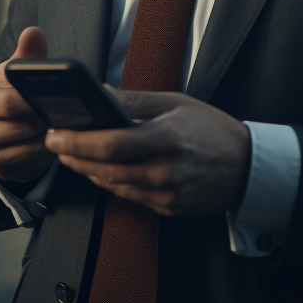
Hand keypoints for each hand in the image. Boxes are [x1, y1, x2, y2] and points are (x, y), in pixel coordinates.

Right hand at [0, 27, 54, 183]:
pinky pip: (30, 163)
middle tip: (68, 112)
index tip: (55, 97)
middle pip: (20, 127)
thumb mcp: (14, 74)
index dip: (33, 102)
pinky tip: (58, 140)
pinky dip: (46, 152)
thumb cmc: (9, 93)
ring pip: (28, 147)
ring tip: (65, 124)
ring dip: (48, 137)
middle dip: (44, 119)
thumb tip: (34, 32)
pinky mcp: (1, 169)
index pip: (8, 104)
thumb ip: (26, 54)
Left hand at [45, 89, 250, 216]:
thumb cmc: (212, 129)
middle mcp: (164, 172)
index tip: (55, 133)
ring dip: (86, 170)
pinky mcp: (167, 209)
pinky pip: (128, 196)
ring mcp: (166, 195)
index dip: (76, 141)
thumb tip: (98, 94)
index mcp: (166, 139)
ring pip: (112, 185)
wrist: (248, 168)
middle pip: (104, 168)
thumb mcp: (175, 103)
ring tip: (70, 154)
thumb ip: (133, 102)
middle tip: (54, 142)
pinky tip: (98, 169)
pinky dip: (109, 182)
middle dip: (73, 155)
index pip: (110, 144)